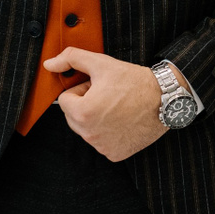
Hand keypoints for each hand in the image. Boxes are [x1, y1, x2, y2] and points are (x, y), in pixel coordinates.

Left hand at [44, 48, 170, 161]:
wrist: (165, 99)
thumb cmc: (134, 82)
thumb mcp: (101, 63)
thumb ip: (72, 59)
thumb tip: (49, 64)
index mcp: (82, 112)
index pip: (65, 100)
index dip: (81, 89)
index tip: (99, 86)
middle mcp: (89, 134)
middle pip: (73, 117)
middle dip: (86, 105)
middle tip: (108, 95)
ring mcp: (102, 146)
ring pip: (87, 129)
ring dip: (96, 118)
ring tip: (118, 107)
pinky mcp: (114, 154)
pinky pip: (101, 142)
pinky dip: (108, 132)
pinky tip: (123, 121)